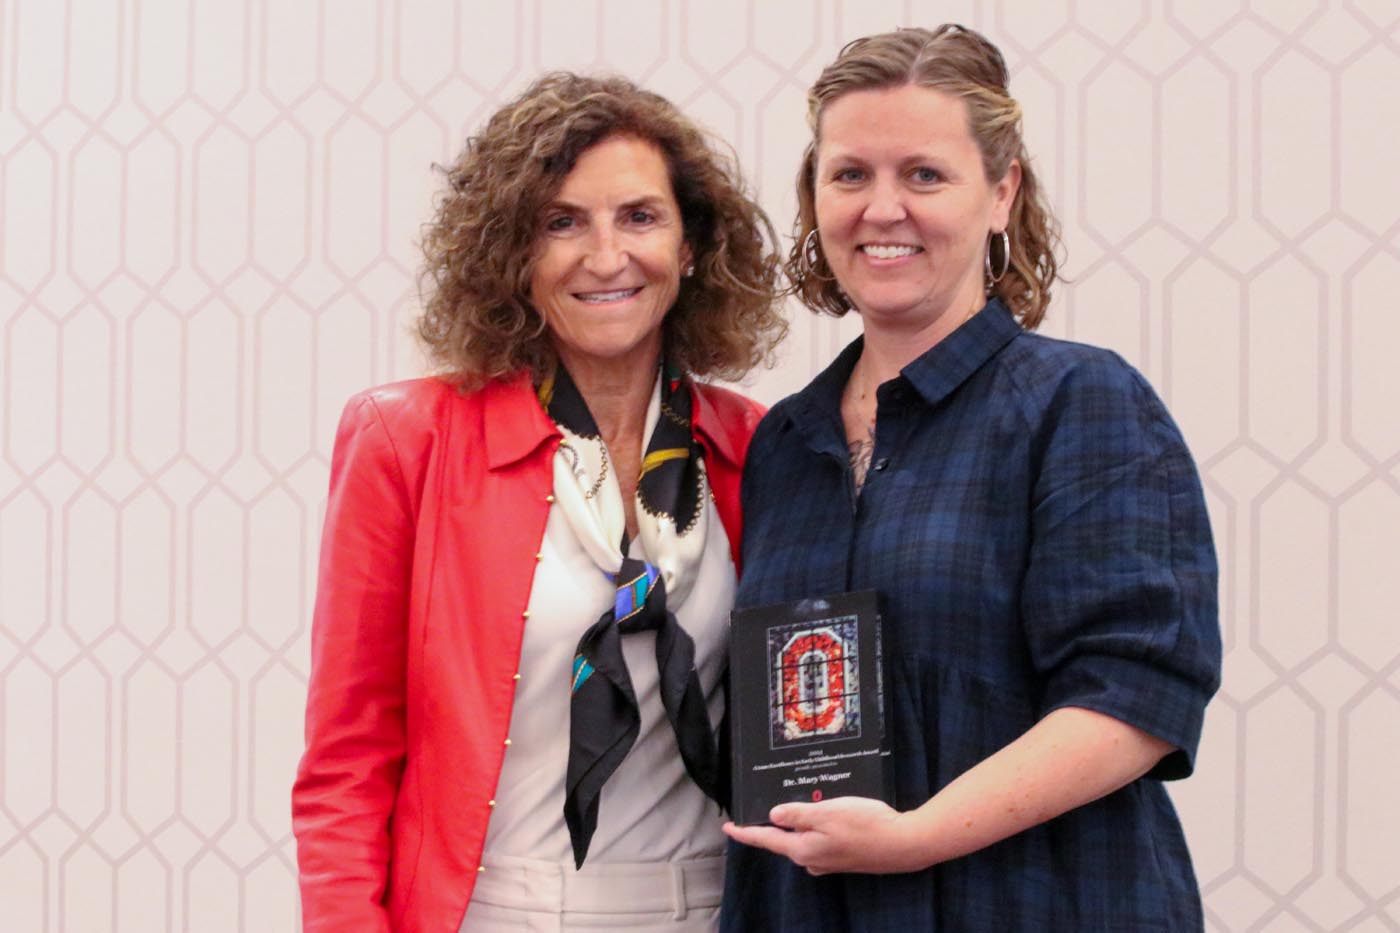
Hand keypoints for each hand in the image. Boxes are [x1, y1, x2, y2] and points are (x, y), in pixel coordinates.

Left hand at [722, 796, 927, 875]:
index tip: (728, 827)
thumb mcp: (826, 812)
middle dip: (773, 824)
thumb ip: (797, 815)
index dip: (745, 832)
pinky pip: (819, 840)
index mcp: (803, 849)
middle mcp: (812, 859)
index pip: (766, 840)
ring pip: (802, 840)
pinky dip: (816, 827)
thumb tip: (773, 815)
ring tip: (796, 803)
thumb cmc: (865, 825)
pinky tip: (824, 814)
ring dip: (797, 824)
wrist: (904, 844)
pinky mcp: (843, 857)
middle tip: (763, 805)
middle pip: (783, 841)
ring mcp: (829, 861)